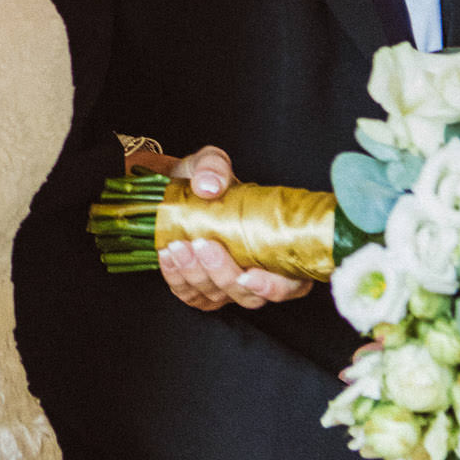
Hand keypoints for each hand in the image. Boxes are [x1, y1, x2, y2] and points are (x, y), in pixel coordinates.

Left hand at [156, 145, 313, 311]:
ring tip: (179, 245)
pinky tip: (168, 255)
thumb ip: (213, 168)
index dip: (273, 287)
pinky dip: (177, 277)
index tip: (250, 274)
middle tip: (203, 244)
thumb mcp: (212, 163)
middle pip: (248, 296)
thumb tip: (209, 186)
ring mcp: (226, 286)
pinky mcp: (198, 289)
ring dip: (196, 274)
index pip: (290, 285)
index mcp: (277, 249)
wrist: (177, 189)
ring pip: (217, 296)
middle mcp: (255, 275)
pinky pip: (189, 294)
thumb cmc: (208, 180)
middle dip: (223, 274)